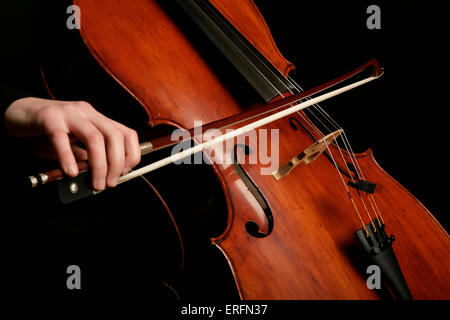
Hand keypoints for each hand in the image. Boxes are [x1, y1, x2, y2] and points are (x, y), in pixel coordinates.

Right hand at [4, 97, 140, 189]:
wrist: (17, 114)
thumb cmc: (48, 133)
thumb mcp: (74, 146)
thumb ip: (88, 158)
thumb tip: (103, 178)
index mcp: (98, 119)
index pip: (127, 134)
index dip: (131, 155)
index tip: (124, 174)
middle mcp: (88, 113)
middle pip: (114, 136)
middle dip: (116, 164)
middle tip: (110, 184)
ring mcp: (69, 113)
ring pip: (94, 138)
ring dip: (99, 165)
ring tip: (95, 183)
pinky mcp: (49, 118)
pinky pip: (61, 139)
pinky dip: (68, 158)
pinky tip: (71, 172)